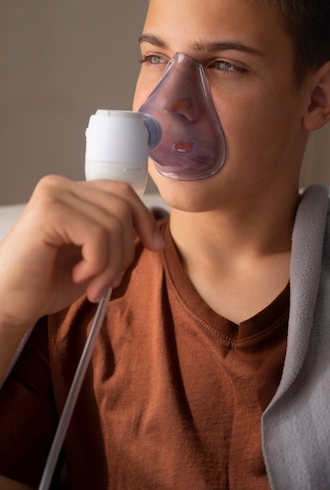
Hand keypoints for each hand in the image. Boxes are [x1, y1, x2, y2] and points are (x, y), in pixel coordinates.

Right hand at [0, 175, 163, 327]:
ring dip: (111, 265)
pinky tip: (78, 277)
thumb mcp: (92, 255)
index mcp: (71, 191)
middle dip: (126, 250)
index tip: (154, 247)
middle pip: (123, 206)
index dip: (144, 219)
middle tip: (110, 281)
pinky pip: (98, 236)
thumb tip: (151, 235)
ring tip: (94, 286)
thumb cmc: (46, 282)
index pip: (122, 192)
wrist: (9, 304)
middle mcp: (60, 185)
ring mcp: (53, 195)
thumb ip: (116, 237)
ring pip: (114, 224)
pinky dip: (97, 265)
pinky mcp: (48, 212)